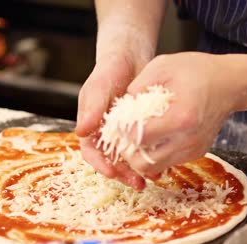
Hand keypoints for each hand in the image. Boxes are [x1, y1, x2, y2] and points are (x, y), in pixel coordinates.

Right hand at [75, 53, 148, 189]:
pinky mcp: (144, 130)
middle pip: (113, 161)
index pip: (92, 152)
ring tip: (154, 176)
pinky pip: (147, 148)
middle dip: (124, 174)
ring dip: (141, 169)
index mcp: (92, 127)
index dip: (100, 165)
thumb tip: (81, 132)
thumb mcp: (99, 86)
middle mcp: (108, 134)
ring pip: (131, 158)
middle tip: (138, 183)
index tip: (112, 172)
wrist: (131, 58)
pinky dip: (155, 156)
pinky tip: (165, 162)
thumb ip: (91, 107)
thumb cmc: (110, 70)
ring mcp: (126, 134)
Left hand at [119, 52, 246, 178]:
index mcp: (180, 117)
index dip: (124, 130)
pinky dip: (155, 154)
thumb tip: (121, 106)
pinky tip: (154, 137)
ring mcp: (193, 150)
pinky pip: (167, 162)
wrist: (229, 84)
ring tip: (138, 137)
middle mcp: (188, 140)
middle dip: (128, 151)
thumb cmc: (197, 71)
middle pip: (144, 163)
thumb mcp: (162, 66)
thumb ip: (138, 86)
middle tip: (125, 135)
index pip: (140, 138)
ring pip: (154, 168)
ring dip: (141, 156)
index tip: (121, 120)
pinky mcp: (197, 153)